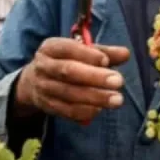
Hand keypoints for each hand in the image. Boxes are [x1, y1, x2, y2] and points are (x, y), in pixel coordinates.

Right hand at [14, 38, 130, 123]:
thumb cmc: (65, 62)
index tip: (107, 61)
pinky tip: (100, 109)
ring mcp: (44, 87)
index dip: (87, 55)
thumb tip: (125, 54)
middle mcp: (44, 66)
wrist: (34, 82)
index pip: (68, 48)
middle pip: (68, 72)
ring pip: (68, 94)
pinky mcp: (48, 106)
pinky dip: (84, 111)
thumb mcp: (80, 52)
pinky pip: (66, 110)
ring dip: (94, 97)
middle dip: (95, 77)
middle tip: (119, 81)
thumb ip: (103, 52)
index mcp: (51, 47)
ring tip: (117, 99)